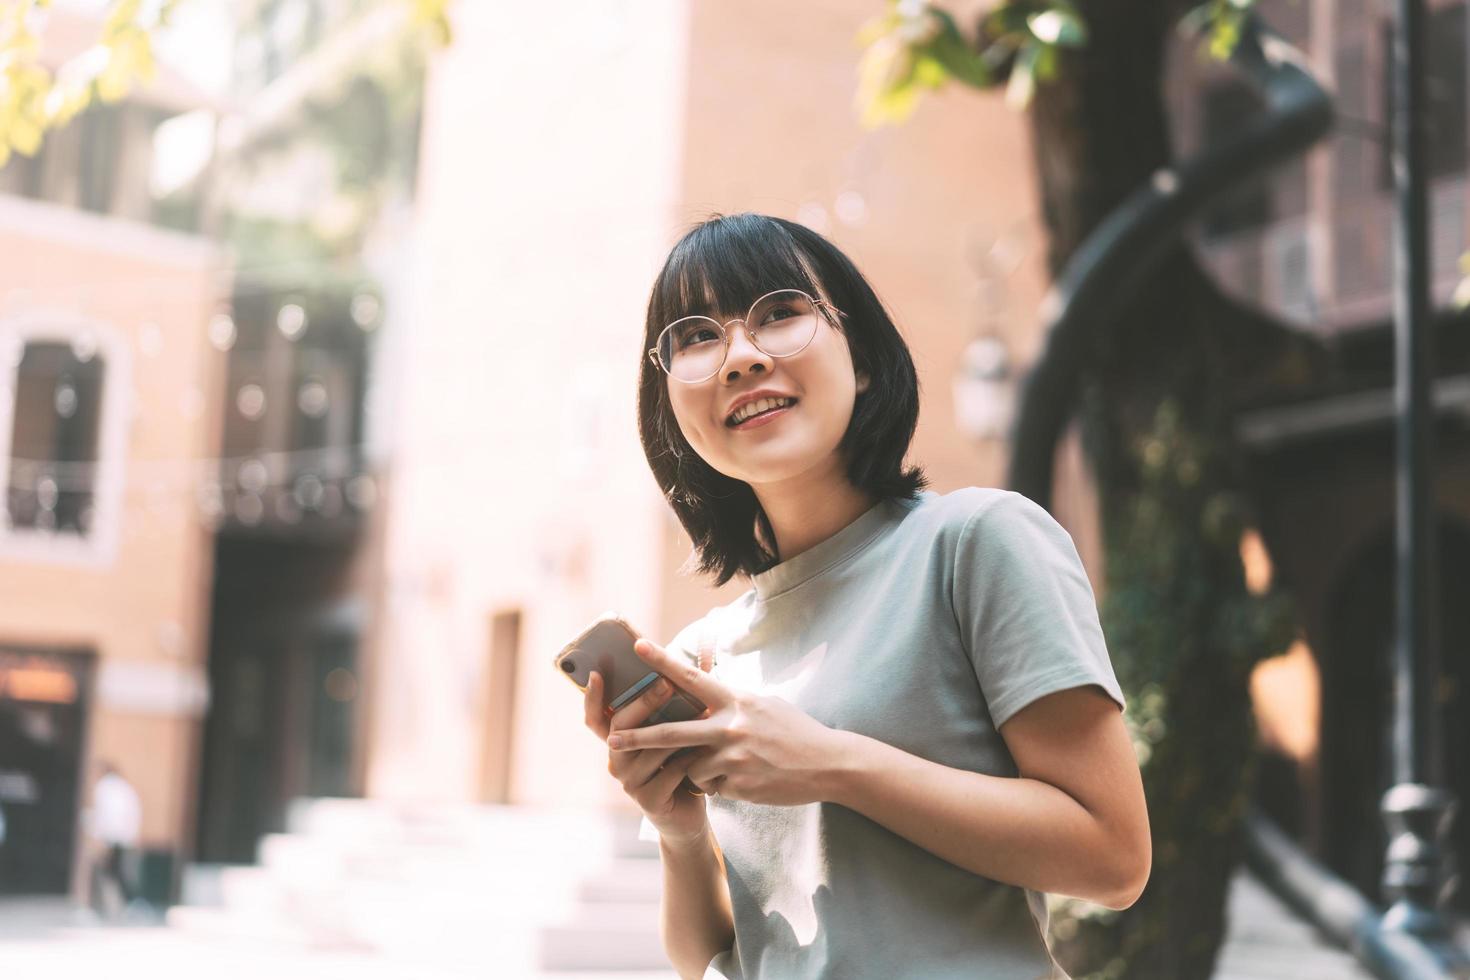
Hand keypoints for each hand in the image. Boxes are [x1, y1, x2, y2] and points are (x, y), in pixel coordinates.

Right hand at [583, 660, 709, 844]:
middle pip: (621, 725)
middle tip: (664, 683)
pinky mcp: (648, 801)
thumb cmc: (683, 764)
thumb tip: (700, 648)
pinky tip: (706, 752)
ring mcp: (630, 782)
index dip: (592, 696)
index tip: (596, 672)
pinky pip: (669, 773)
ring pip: (649, 748)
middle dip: (643, 702)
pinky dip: (689, 760)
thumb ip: (682, 694)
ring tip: (699, 716)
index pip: (596, 716)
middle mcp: (617, 759)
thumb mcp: (678, 729)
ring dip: (675, 732)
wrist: (690, 814)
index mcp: (620, 741)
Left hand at [608, 638, 846, 806]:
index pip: (693, 677)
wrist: (829, 765)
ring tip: (728, 766)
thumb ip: (733, 701)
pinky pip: (711, 787)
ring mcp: (734, 758)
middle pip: (673, 732)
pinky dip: (718, 785)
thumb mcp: (765, 704)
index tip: (638, 646)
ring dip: (697, 770)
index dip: (663, 662)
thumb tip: (708, 691)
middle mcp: (731, 726)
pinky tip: (744, 780)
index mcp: (736, 700)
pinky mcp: (739, 785)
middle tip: (611, 740)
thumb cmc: (796, 731)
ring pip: (691, 767)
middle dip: (638, 737)